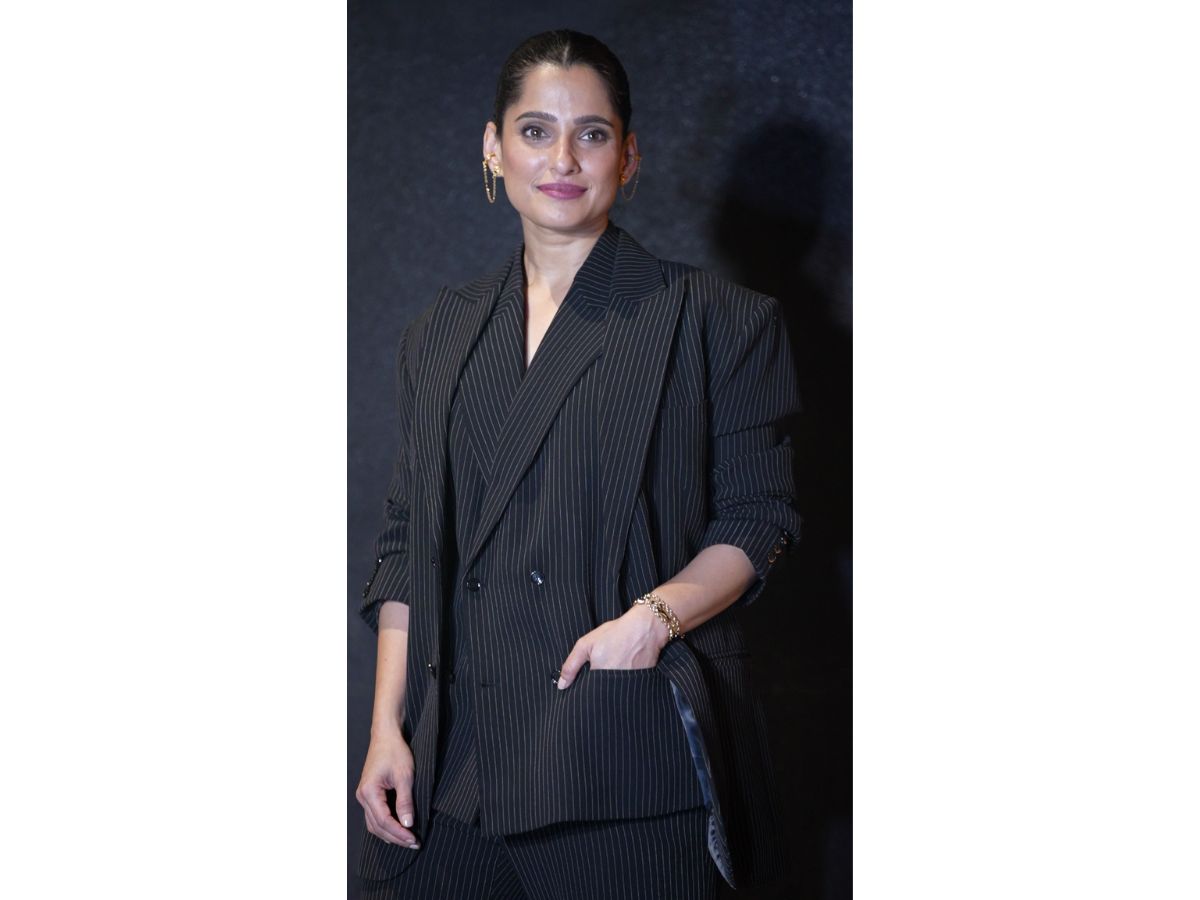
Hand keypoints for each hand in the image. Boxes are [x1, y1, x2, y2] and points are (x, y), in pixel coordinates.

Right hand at [356, 726, 419, 849]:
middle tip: (414, 843)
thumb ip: (405, 801)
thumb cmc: (395, 751)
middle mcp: (362, 796)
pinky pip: (374, 816)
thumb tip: (407, 824)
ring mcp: (364, 796)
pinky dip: (385, 825)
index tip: (414, 839)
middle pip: (377, 826)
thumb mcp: (405, 776)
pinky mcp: (369, 794)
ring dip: (390, 834)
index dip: (399, 833)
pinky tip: (397, 830)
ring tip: (407, 840)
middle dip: (396, 837)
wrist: (386, 736)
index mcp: (369, 792)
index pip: (384, 821)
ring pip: (374, 824)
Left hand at [557, 604, 670, 688]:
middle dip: (597, 691)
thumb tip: (562, 686)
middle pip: (600, 697)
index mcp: (599, 675)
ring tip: (614, 668)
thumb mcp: (586, 644)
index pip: (587, 695)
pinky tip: (624, 670)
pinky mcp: (639, 685)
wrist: (646, 628)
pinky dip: (622, 685)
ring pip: (612, 695)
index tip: (585, 683)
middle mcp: (613, 684)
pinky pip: (625, 691)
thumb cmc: (615, 633)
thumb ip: (571, 666)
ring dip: (610, 689)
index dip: (584, 691)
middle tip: (602, 671)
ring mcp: (627, 686)